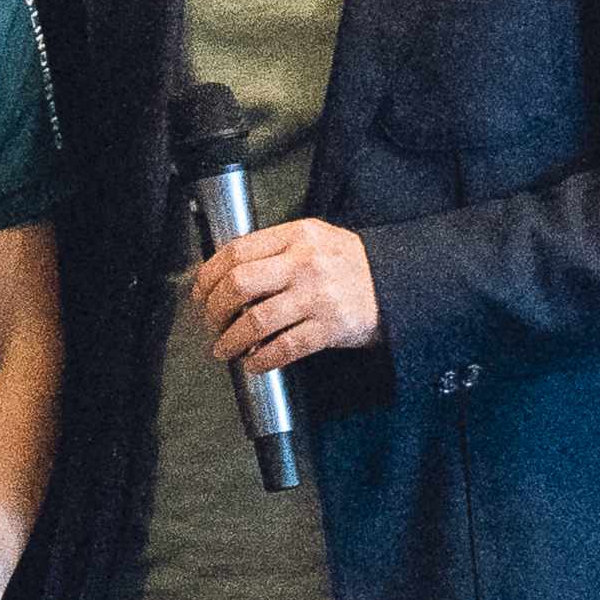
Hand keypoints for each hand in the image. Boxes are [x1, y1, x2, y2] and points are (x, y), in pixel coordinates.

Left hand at [194, 217, 380, 373]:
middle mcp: (304, 264)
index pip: (236, 251)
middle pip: (239, 284)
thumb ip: (275, 247)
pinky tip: (253, 363)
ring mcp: (317, 297)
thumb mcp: (313, 238)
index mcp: (295, 236)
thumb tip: (227, 270)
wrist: (399, 285)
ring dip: (231, 339)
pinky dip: (262, 359)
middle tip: (209, 322)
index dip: (208, 274)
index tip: (199, 292)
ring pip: (256, 320)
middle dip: (215, 308)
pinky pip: (285, 347)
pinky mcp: (330, 328)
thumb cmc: (349, 263)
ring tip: (223, 348)